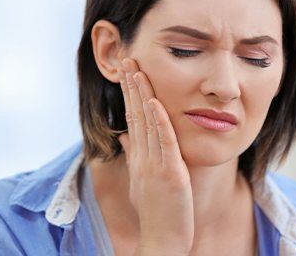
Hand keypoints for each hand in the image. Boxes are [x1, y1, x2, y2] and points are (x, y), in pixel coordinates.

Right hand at [117, 57, 193, 254]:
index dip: (129, 93)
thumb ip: (134, 154)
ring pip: (147, 123)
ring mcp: (155, 165)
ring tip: (137, 70)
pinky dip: (160, 122)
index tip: (127, 71)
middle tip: (128, 58)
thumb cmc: (155, 211)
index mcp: (139, 157)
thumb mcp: (141, 179)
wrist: (162, 240)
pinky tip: (156, 103)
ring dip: (143, 95)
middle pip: (136, 114)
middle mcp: (143, 157)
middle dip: (131, 85)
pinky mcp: (170, 174)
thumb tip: (125, 134)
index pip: (132, 118)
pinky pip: (164, 143)